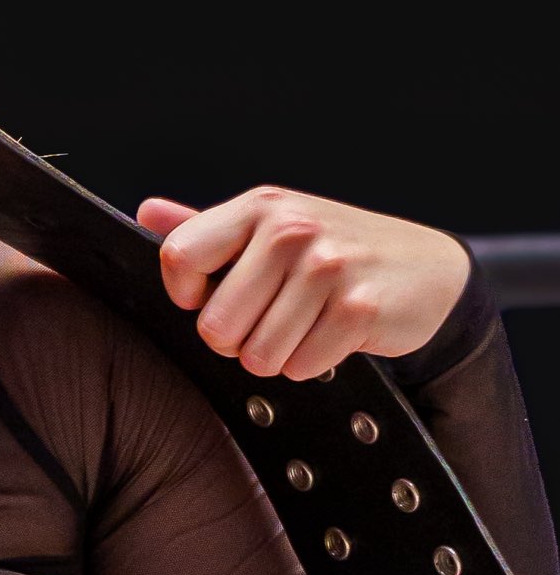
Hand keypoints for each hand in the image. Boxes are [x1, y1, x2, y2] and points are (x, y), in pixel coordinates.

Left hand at [137, 186, 469, 380]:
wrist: (427, 269)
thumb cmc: (336, 251)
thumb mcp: (271, 229)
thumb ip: (207, 229)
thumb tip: (147, 212)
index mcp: (260, 208)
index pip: (178, 258)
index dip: (188, 295)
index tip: (212, 297)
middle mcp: (291, 230)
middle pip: (215, 326)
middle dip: (239, 340)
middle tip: (274, 318)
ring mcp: (327, 266)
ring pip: (257, 355)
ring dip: (279, 354)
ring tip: (307, 323)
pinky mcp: (358, 307)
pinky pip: (300, 366)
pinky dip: (313, 362)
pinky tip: (334, 333)